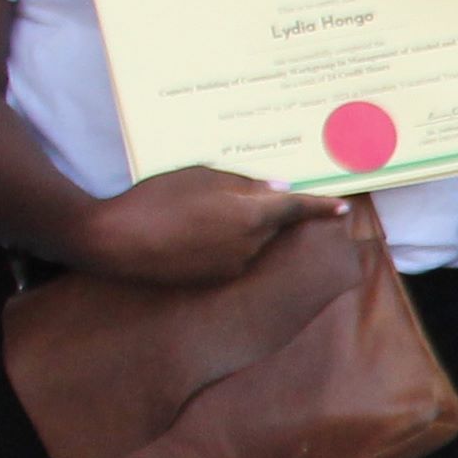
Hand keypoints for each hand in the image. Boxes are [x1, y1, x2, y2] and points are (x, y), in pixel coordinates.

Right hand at [69, 163, 312, 289]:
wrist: (115, 242)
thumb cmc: (156, 199)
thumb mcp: (200, 177)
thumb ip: (245, 184)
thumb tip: (280, 188)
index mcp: (251, 214)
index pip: (296, 209)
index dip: (321, 207)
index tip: (343, 208)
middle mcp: (251, 245)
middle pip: (271, 224)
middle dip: (258, 212)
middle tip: (218, 198)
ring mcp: (234, 266)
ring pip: (250, 241)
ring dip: (235, 227)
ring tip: (192, 215)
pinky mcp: (216, 279)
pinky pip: (230, 256)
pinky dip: (219, 244)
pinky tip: (187, 234)